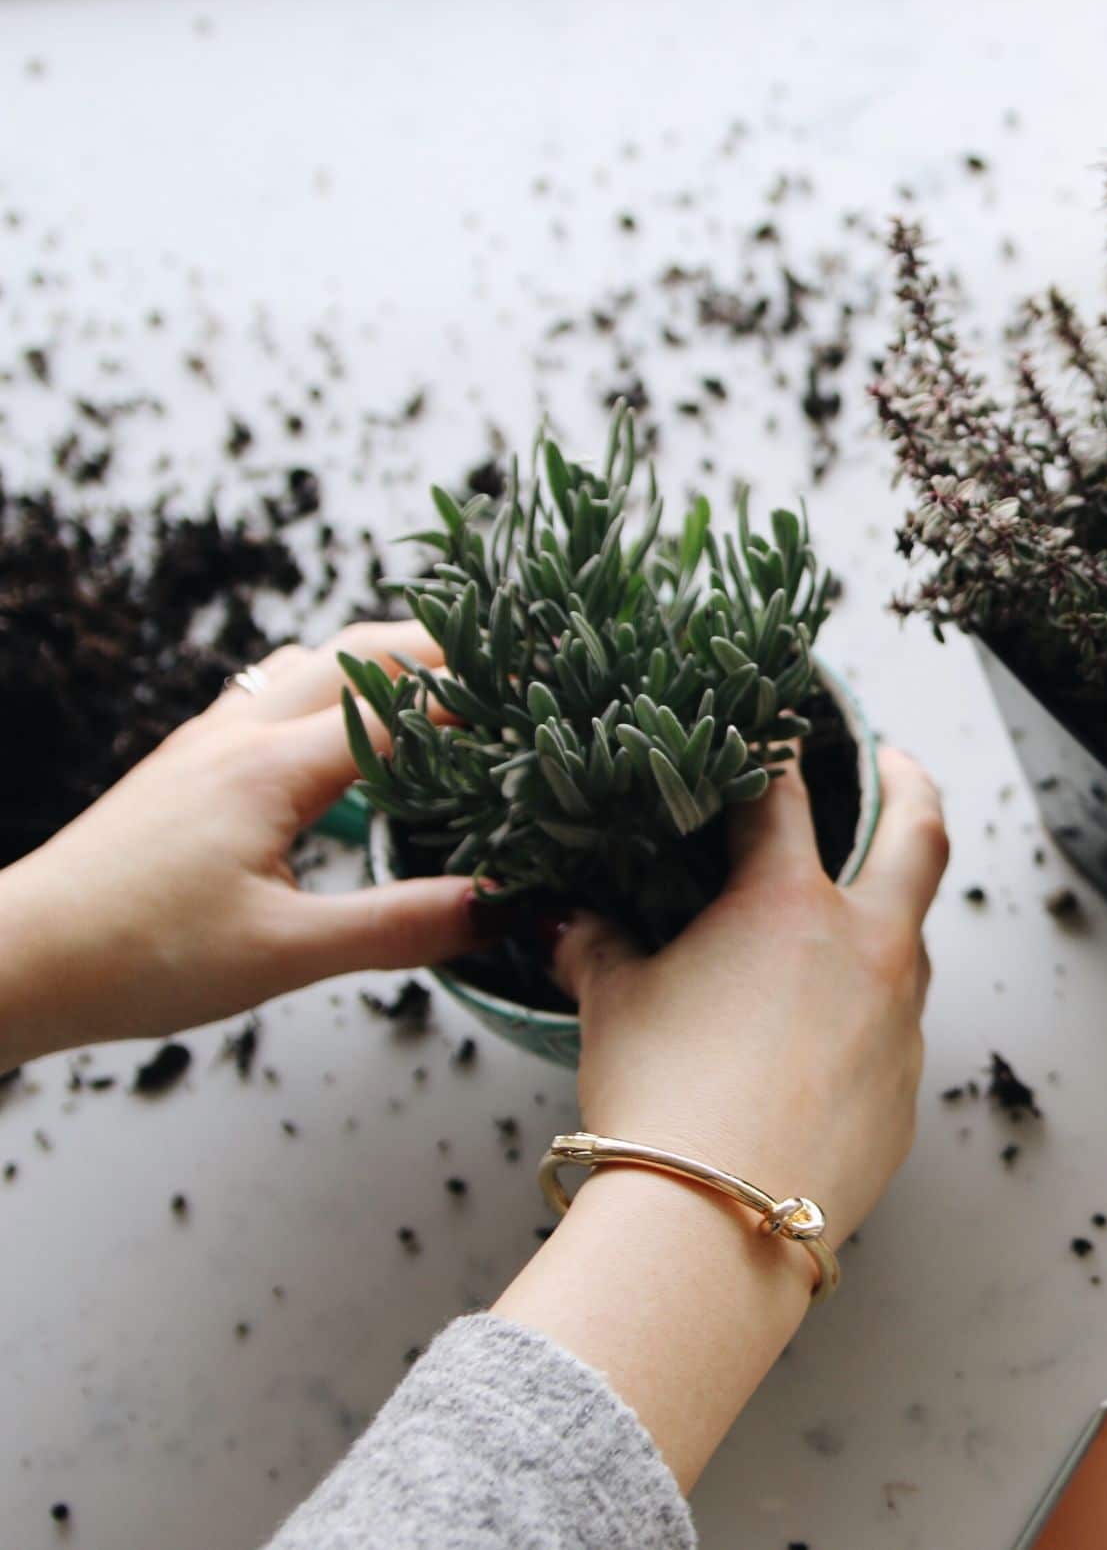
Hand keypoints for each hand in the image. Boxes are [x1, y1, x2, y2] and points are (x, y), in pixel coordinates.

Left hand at [0, 622, 485, 1069]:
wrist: (12, 960)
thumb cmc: (134, 957)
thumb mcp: (284, 953)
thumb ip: (401, 924)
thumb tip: (504, 909)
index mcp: (274, 767)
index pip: (409, 706)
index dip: (487, 698)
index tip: (550, 695)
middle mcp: (241, 733)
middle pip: (363, 652)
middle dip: (448, 650)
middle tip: (517, 667)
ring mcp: (206, 741)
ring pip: (312, 664)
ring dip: (386, 665)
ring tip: (448, 692)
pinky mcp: (184, 766)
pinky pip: (273, 696)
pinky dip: (333, 695)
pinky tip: (347, 744)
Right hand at [553, 746, 947, 1243]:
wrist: (718, 1223)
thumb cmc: (660, 1100)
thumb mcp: (612, 1006)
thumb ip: (595, 947)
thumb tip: (564, 920)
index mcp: (788, 905)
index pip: (782, 798)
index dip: (770, 759)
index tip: (768, 738)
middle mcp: (865, 949)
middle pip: (918, 839)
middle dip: (911, 787)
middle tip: (898, 765)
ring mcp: (898, 1023)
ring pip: (912, 945)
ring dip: (886, 921)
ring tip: (849, 920)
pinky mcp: (905, 1094)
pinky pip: (892, 1037)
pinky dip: (864, 1022)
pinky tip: (822, 1047)